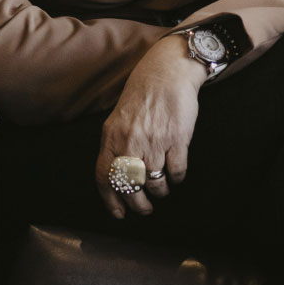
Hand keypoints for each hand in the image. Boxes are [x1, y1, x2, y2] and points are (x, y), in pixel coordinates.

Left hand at [96, 35, 206, 217]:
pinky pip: (176, 172)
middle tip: (144, 208)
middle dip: (138, 205)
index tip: (119, 213)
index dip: (111, 201)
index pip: (105, 178)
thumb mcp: (119, 118)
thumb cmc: (143, 94)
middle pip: (131, 187)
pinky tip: (175, 174)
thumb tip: (117, 179)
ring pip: (155, 183)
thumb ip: (115, 145)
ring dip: (159, 191)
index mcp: (112, 136)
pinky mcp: (177, 138)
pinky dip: (176, 179)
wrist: (168, 71)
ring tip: (161, 189)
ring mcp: (155, 141)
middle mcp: (131, 141)